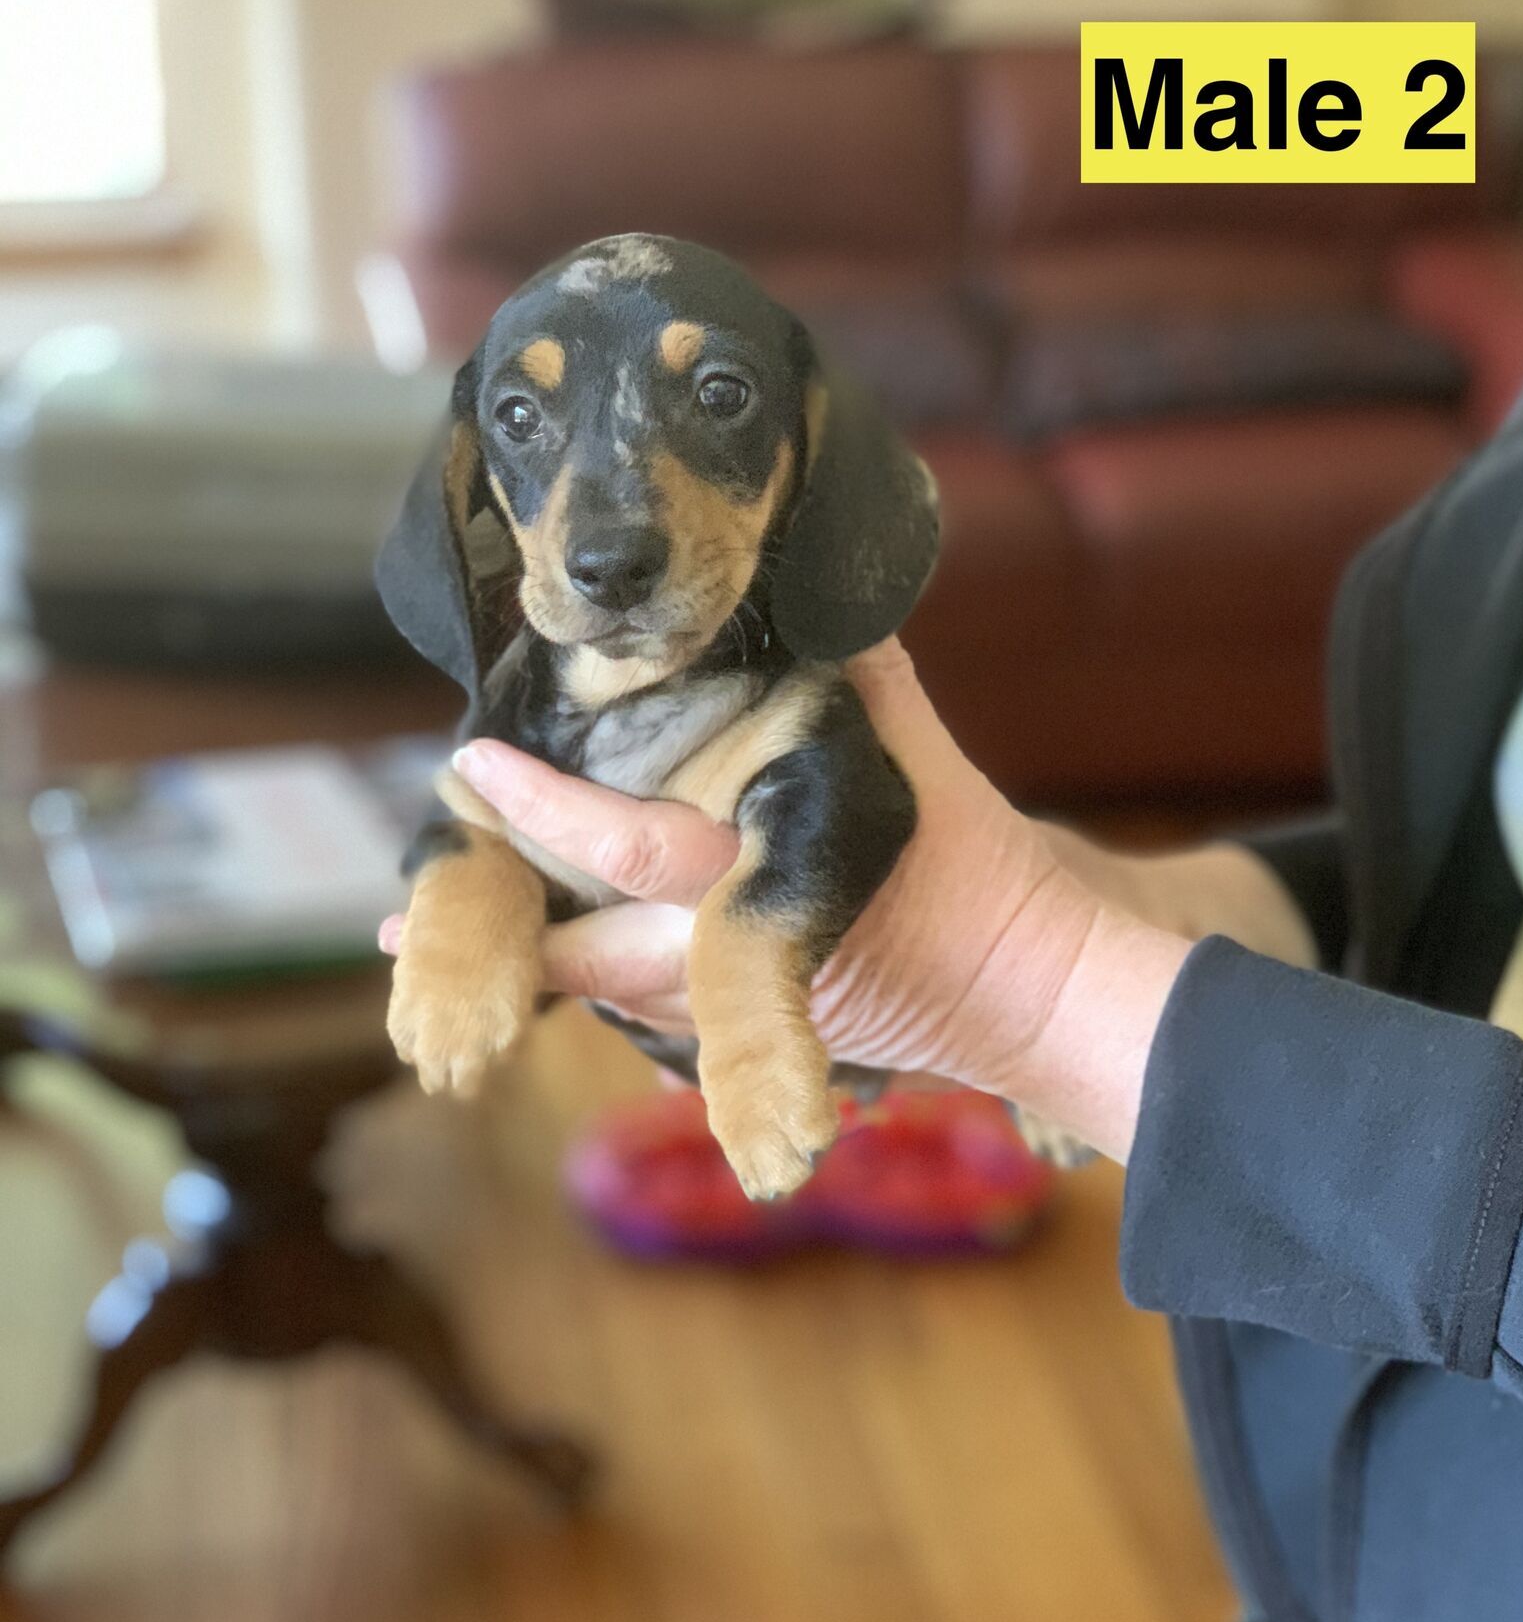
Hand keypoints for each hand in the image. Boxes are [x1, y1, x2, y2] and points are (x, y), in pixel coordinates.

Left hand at [381, 643, 1191, 1159]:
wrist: (1026, 987)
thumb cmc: (975, 867)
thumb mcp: (915, 756)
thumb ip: (858, 675)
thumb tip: (818, 590)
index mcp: (758, 880)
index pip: (625, 846)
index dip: (543, 810)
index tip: (471, 767)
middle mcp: (724, 960)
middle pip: (578, 957)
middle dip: (490, 935)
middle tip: (397, 916)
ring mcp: (731, 1009)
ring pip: (602, 993)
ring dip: (527, 968)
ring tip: (432, 953)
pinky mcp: (745, 1031)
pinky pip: (642, 1009)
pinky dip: (589, 984)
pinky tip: (544, 968)